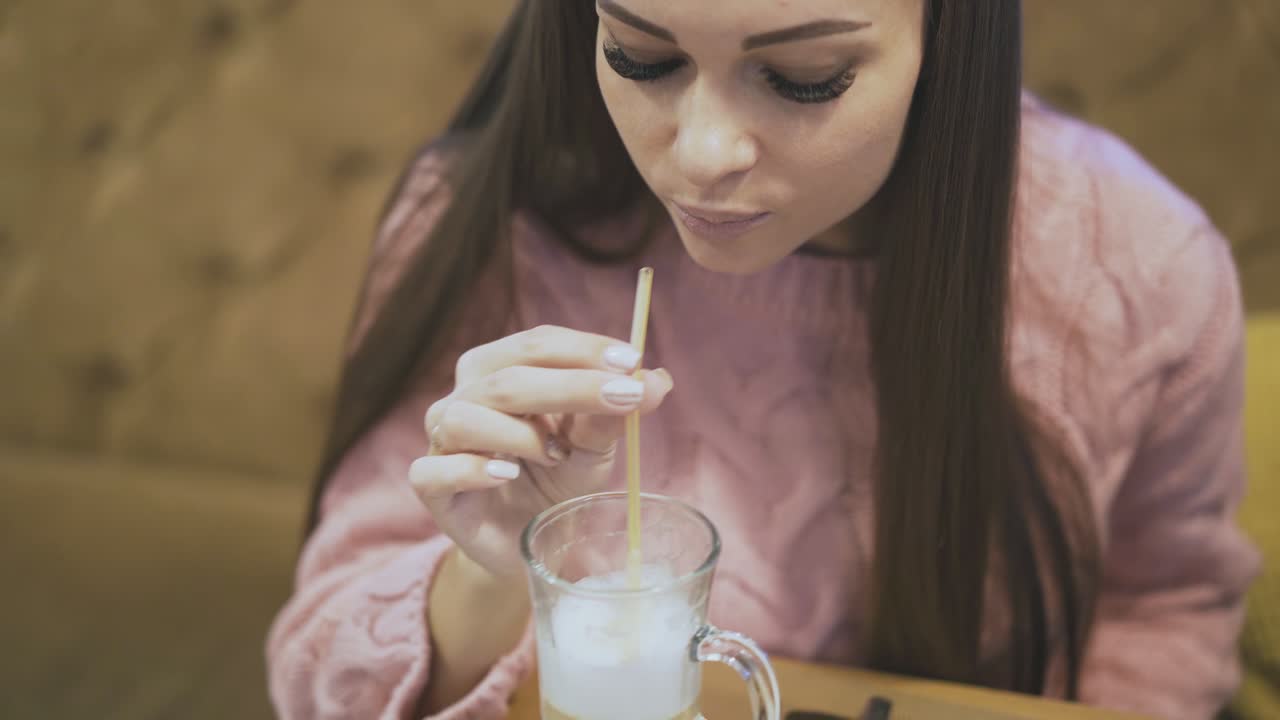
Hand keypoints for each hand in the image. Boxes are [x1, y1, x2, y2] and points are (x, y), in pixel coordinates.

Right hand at [407, 325, 673, 577]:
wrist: (529, 542)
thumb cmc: (558, 479)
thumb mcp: (594, 446)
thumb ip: (616, 411)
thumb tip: (658, 379)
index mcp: (501, 369)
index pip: (537, 344)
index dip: (584, 349)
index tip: (632, 363)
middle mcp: (465, 396)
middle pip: (507, 378)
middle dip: (570, 386)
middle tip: (623, 398)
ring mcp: (442, 441)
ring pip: (465, 417)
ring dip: (519, 434)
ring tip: (556, 454)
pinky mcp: (432, 488)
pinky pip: (435, 469)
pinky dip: (472, 469)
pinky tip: (507, 474)